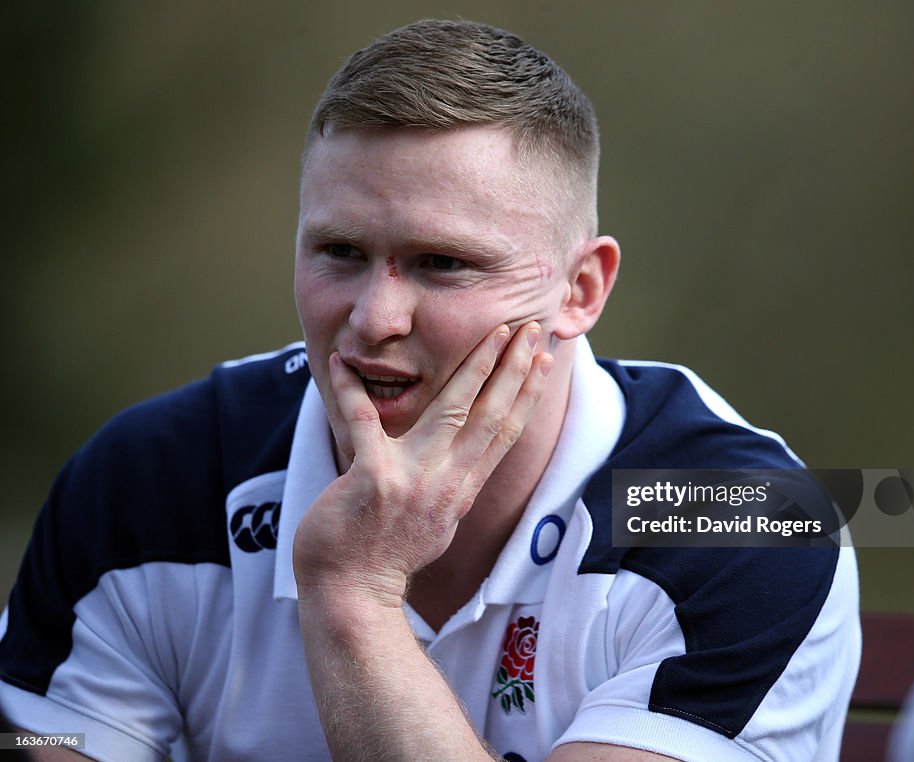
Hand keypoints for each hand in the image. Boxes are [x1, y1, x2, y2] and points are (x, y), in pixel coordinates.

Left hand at [293, 322, 551, 606]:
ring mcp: (413, 479)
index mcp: (462, 488)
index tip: (544, 360)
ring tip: (496, 333)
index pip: (504, 432)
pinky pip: (362, 422)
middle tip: (532, 328)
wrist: (353, 596)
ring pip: (454, 410)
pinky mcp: (373, 480)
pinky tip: (341, 361)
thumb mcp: (436, 518)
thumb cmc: (385, 554)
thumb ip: (450, 480)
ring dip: (478, 367)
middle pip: (491, 414)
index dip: (527, 393)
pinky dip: (350, 391)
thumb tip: (463, 453)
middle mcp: (447, 482)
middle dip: (516, 368)